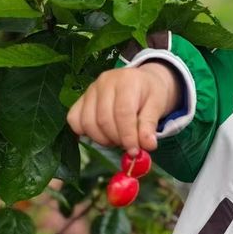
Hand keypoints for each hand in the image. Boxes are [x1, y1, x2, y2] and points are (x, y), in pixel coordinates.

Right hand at [66, 61, 181, 152]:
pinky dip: (86, 132)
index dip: (128, 136)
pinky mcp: (81, 99)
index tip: (134, 151)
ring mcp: (90, 90)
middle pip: (104, 120)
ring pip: (88, 123)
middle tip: (128, 145)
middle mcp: (105, 82)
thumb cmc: (150, 93)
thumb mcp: (158, 105)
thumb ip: (150, 125)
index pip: (122, 112)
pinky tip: (102, 133)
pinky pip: (74, 120)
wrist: (142, 82)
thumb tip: (147, 145)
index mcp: (126, 81)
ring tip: (118, 138)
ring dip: (103, 139)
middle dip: (117, 139)